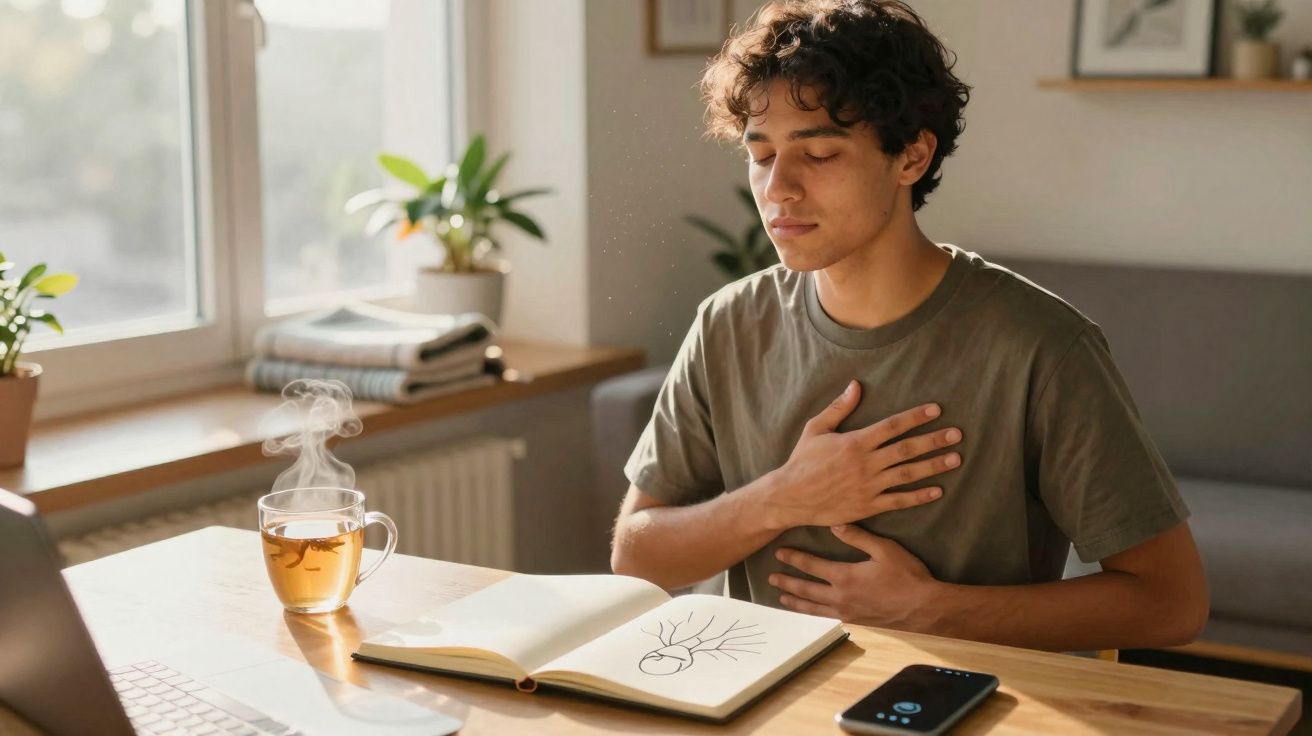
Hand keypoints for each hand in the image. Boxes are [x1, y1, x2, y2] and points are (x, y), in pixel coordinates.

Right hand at [764, 380, 962, 528]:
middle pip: (907, 449)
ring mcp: (869, 486)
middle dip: (934, 440)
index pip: (893, 426)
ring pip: (908, 474)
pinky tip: (937, 491)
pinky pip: (899, 501)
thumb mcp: (816, 428)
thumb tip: (856, 385)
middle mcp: (866, 463)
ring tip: (955, 458)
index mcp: (855, 442)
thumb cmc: (802, 460)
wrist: (791, 496)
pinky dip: (919, 496)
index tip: (936, 410)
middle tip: (957, 434)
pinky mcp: (868, 506)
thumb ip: (838, 407)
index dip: (916, 417)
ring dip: (934, 466)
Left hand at [769, 524, 938, 628]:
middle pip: (806, 589)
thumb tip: (834, 523)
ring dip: (795, 602)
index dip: (794, 559)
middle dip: (787, 581)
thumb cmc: (907, 576)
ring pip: (813, 609)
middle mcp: (840, 597)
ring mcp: (847, 613)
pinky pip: (827, 620)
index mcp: (845, 577)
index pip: (812, 566)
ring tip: (782, 597)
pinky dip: (814, 616)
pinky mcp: (856, 623)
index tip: (779, 553)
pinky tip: (810, 615)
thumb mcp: (884, 549)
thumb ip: (858, 537)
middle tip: (771, 577)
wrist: (924, 609)